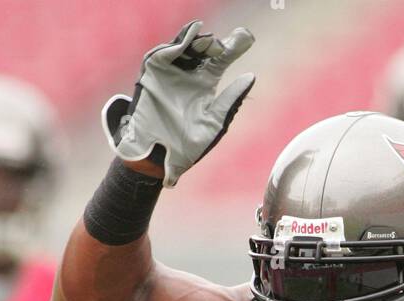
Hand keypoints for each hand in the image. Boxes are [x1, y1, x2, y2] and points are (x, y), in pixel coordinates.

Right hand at [102, 20, 254, 187]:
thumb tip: (251, 76)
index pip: (220, 61)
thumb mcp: (215, 122)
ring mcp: (170, 72)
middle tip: (221, 45)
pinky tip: (186, 44)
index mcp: (205, 85)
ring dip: (195, 42)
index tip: (246, 38)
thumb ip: (231, 99)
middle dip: (212, 44)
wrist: (160, 158)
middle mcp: (189, 75)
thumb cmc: (188, 146)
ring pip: (183, 48)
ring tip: (207, 43)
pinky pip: (161, 55)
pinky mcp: (152, 74)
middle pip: (202, 50)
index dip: (232, 49)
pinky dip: (173, 47)